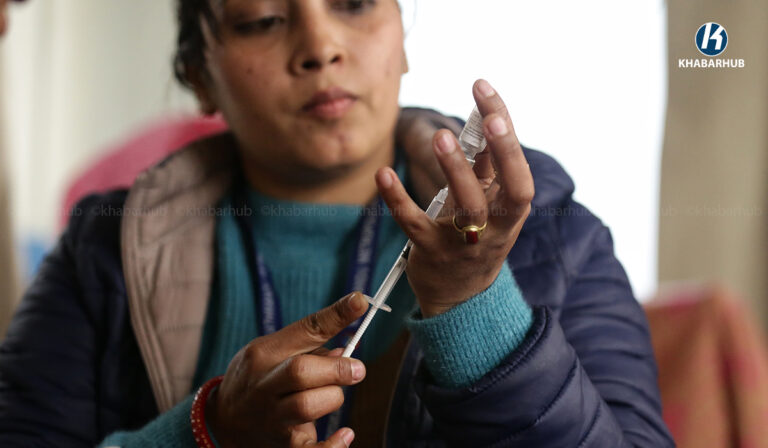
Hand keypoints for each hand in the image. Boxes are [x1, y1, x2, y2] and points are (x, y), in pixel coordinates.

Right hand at [206, 292, 369, 447]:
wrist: (224, 421)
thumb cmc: (258, 378)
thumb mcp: (272, 353)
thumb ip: (308, 349)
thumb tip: (346, 353)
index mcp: (265, 353)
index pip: (304, 329)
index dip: (335, 315)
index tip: (360, 302)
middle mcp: (264, 384)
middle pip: (300, 371)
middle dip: (336, 368)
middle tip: (357, 369)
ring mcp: (271, 417)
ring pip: (306, 406)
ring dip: (332, 398)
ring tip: (334, 395)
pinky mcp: (281, 445)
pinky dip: (333, 445)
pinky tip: (345, 434)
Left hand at [377, 80, 533, 317]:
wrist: (459, 296)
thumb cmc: (476, 238)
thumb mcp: (489, 205)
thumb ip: (486, 167)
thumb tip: (484, 118)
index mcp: (512, 213)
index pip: (520, 173)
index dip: (508, 136)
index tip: (487, 94)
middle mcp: (495, 230)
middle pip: (507, 192)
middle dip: (500, 151)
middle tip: (484, 115)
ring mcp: (464, 243)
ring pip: (466, 209)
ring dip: (455, 171)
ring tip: (440, 136)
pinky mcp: (430, 252)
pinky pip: (413, 224)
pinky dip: (397, 199)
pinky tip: (383, 173)